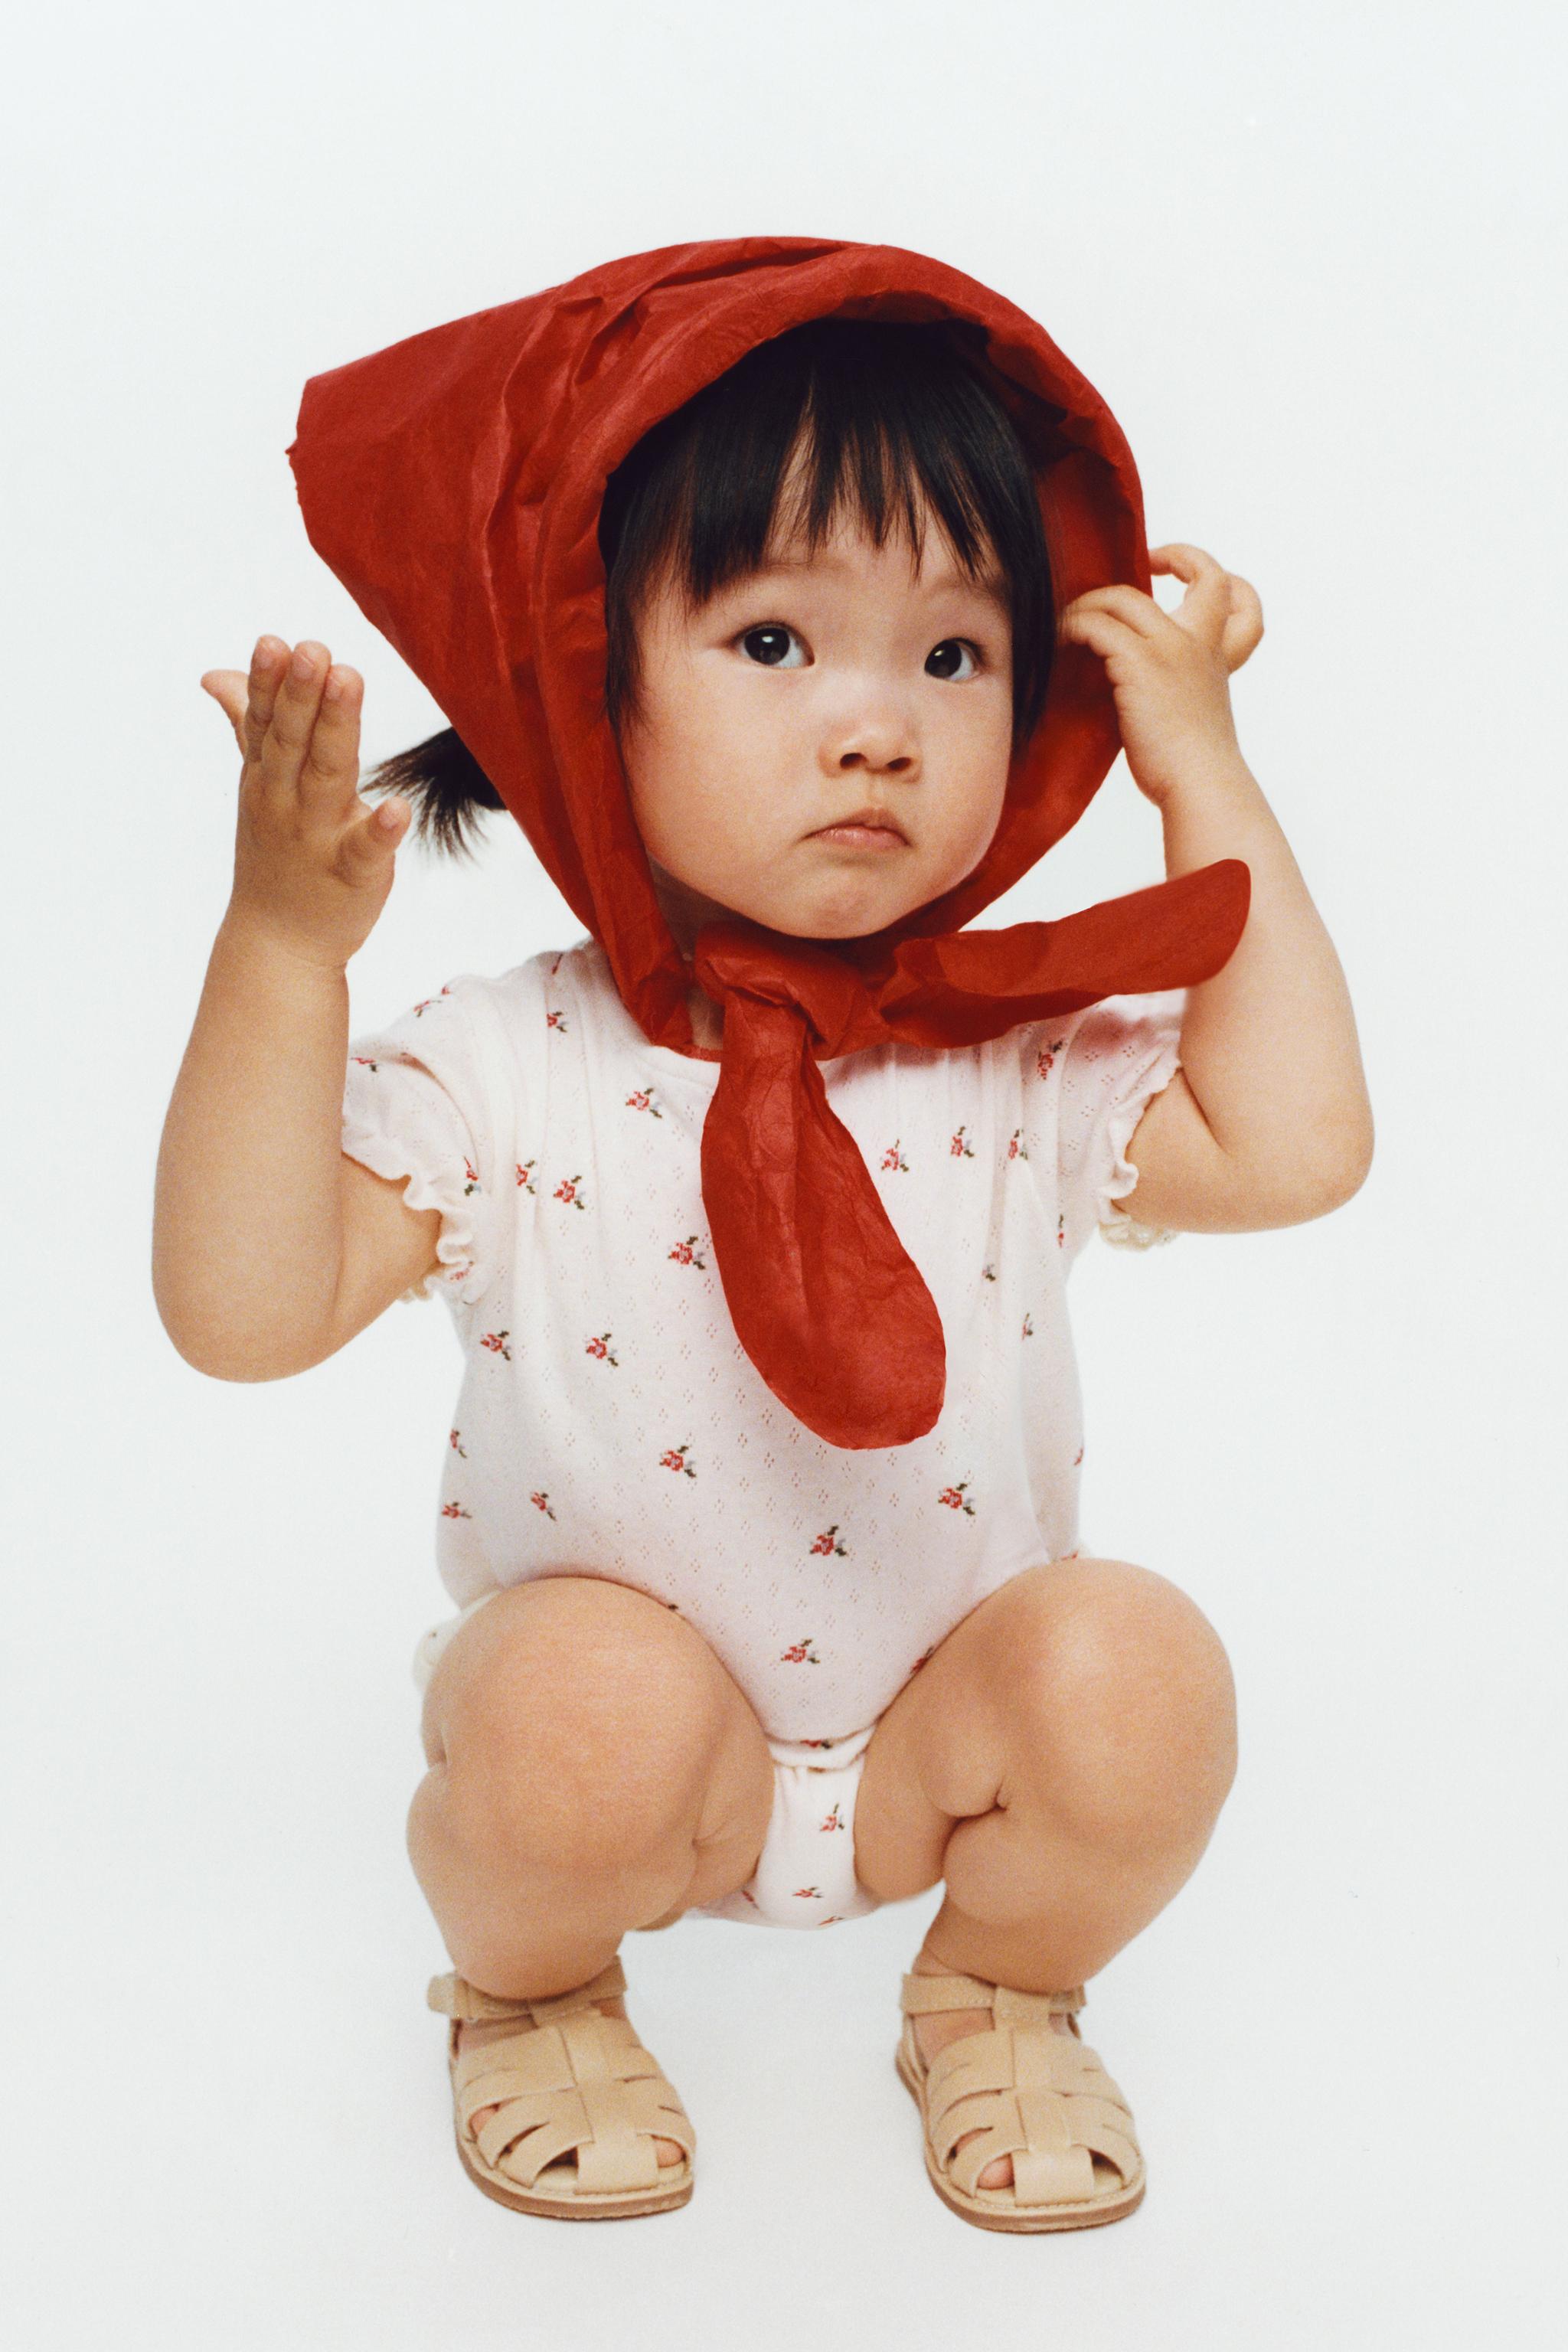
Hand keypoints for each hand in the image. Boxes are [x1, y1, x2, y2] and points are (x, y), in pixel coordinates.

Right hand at [200, 637, 411, 969]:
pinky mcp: (353, 872)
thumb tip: (217, 674)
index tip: (274, 641)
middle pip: (294, 740)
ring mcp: (318, 836)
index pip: (266, 722)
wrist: (278, 942)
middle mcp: (288, 800)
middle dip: (300, 694)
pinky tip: (397, 807)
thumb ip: (247, 724)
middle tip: (310, 648)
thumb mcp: (257, 784)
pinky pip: (366, 849)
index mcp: (268, 775)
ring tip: (348, 681)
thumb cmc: (276, 852)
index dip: (269, 683)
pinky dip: (381, 830)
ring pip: (328, 776)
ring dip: (336, 728)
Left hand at [1057, 543, 1263, 807]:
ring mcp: (1172, 648)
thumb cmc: (1188, 765)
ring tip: (1068, 621)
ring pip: (1123, 597)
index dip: (1207, 570)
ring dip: (1090, 604)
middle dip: (1171, 557)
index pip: (1238, 594)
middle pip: (1200, 575)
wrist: (1200, 784)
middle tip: (1128, 575)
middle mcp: (1201, 641)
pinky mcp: (1139, 663)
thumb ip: (1173, 680)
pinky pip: (1096, 626)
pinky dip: (1073, 627)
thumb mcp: (1191, 710)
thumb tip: (1125, 672)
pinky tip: (1060, 641)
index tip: (1166, 565)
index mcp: (1218, 654)